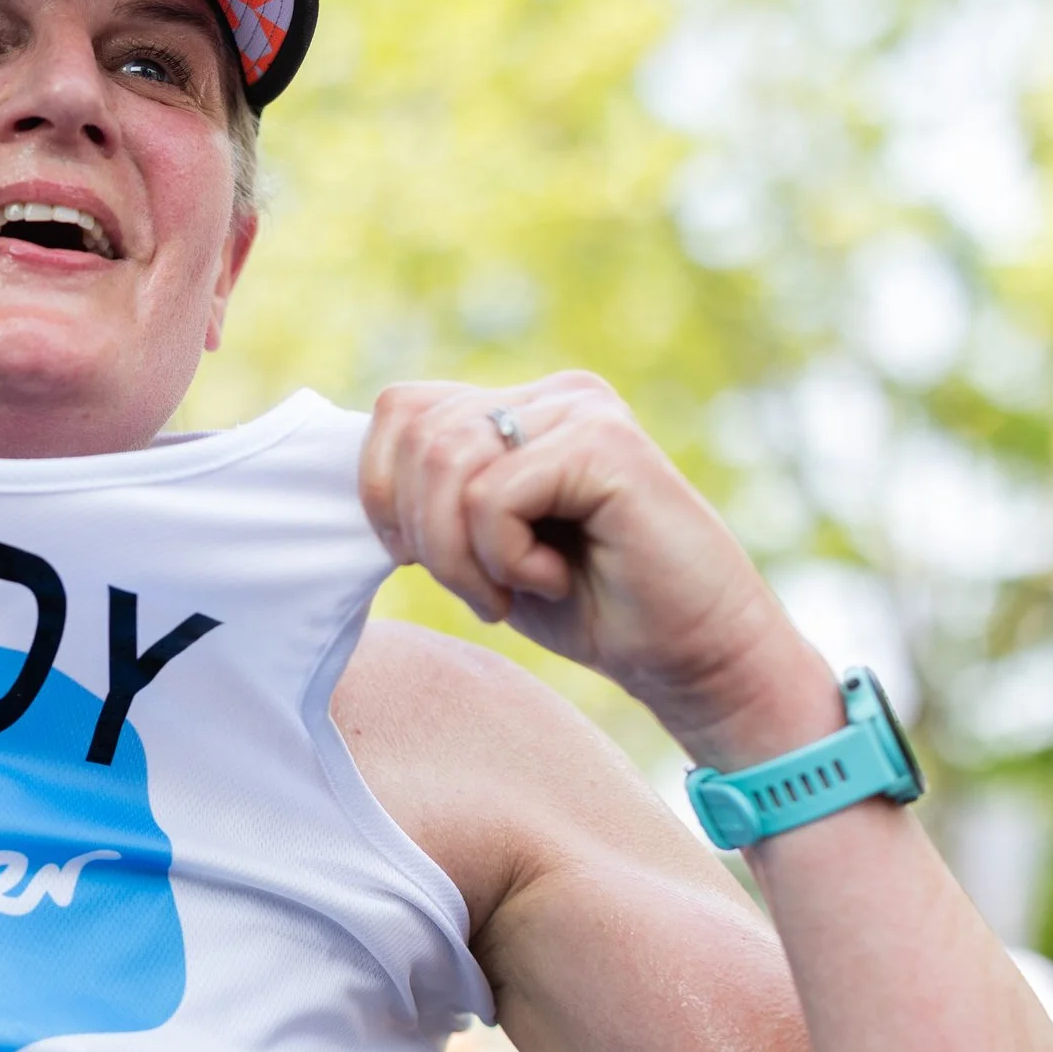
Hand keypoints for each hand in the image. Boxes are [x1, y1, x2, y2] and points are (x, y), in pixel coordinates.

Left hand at [359, 372, 835, 766]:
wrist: (693, 657)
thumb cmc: (592, 609)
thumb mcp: (484, 548)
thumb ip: (436, 500)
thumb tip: (359, 479)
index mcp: (522, 408)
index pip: (400, 410)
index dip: (381, 490)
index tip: (417, 560)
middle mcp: (553, 394)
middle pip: (413, 434)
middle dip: (419, 533)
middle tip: (476, 591)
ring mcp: (580, 410)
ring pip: (446, 463)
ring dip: (459, 554)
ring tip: (509, 591)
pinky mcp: (604, 445)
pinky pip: (494, 495)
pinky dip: (503, 558)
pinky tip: (554, 579)